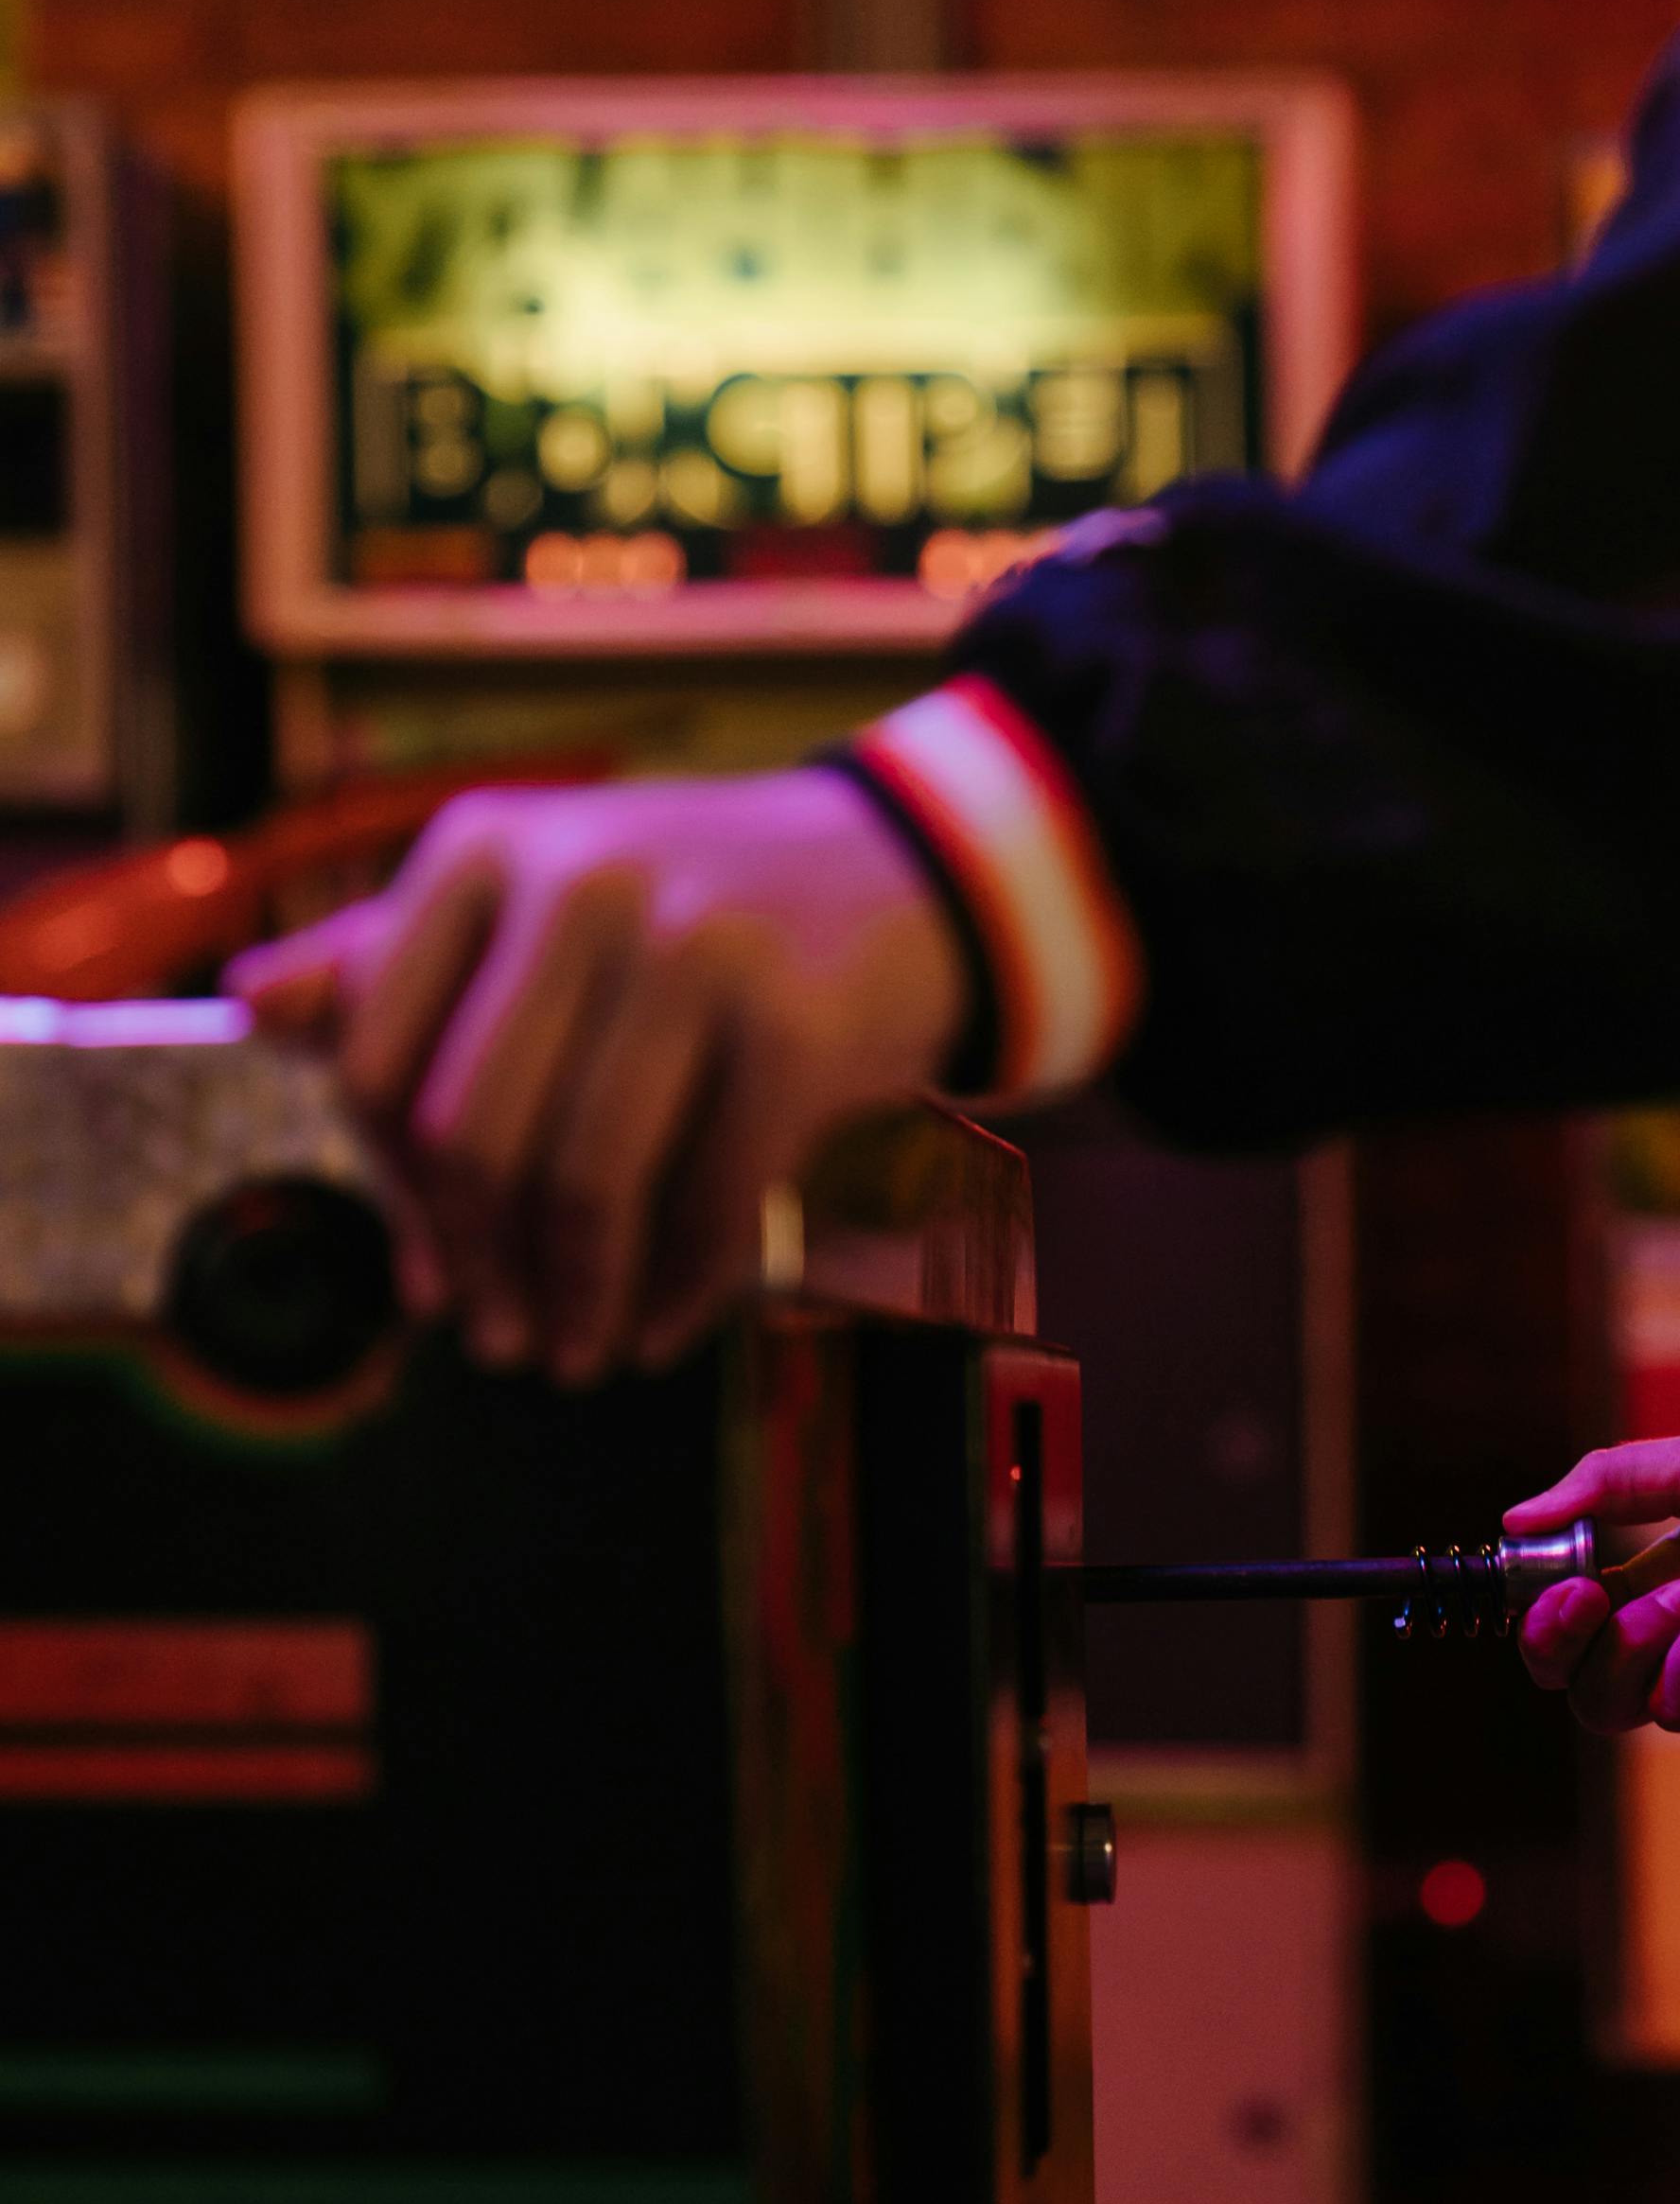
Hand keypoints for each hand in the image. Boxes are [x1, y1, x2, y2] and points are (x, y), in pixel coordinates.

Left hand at [228, 769, 965, 1382]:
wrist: (902, 877)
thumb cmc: (691, 910)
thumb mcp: (534, 901)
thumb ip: (394, 957)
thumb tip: (253, 1007)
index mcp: (487, 851)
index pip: (377, 1062)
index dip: (390, 1199)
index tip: (425, 1281)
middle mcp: (580, 882)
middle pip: (471, 1136)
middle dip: (482, 1269)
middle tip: (502, 1341)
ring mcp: (692, 948)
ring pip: (585, 1181)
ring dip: (578, 1299)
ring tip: (580, 1353)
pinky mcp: (790, 1024)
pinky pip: (709, 1202)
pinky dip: (680, 1291)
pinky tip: (665, 1327)